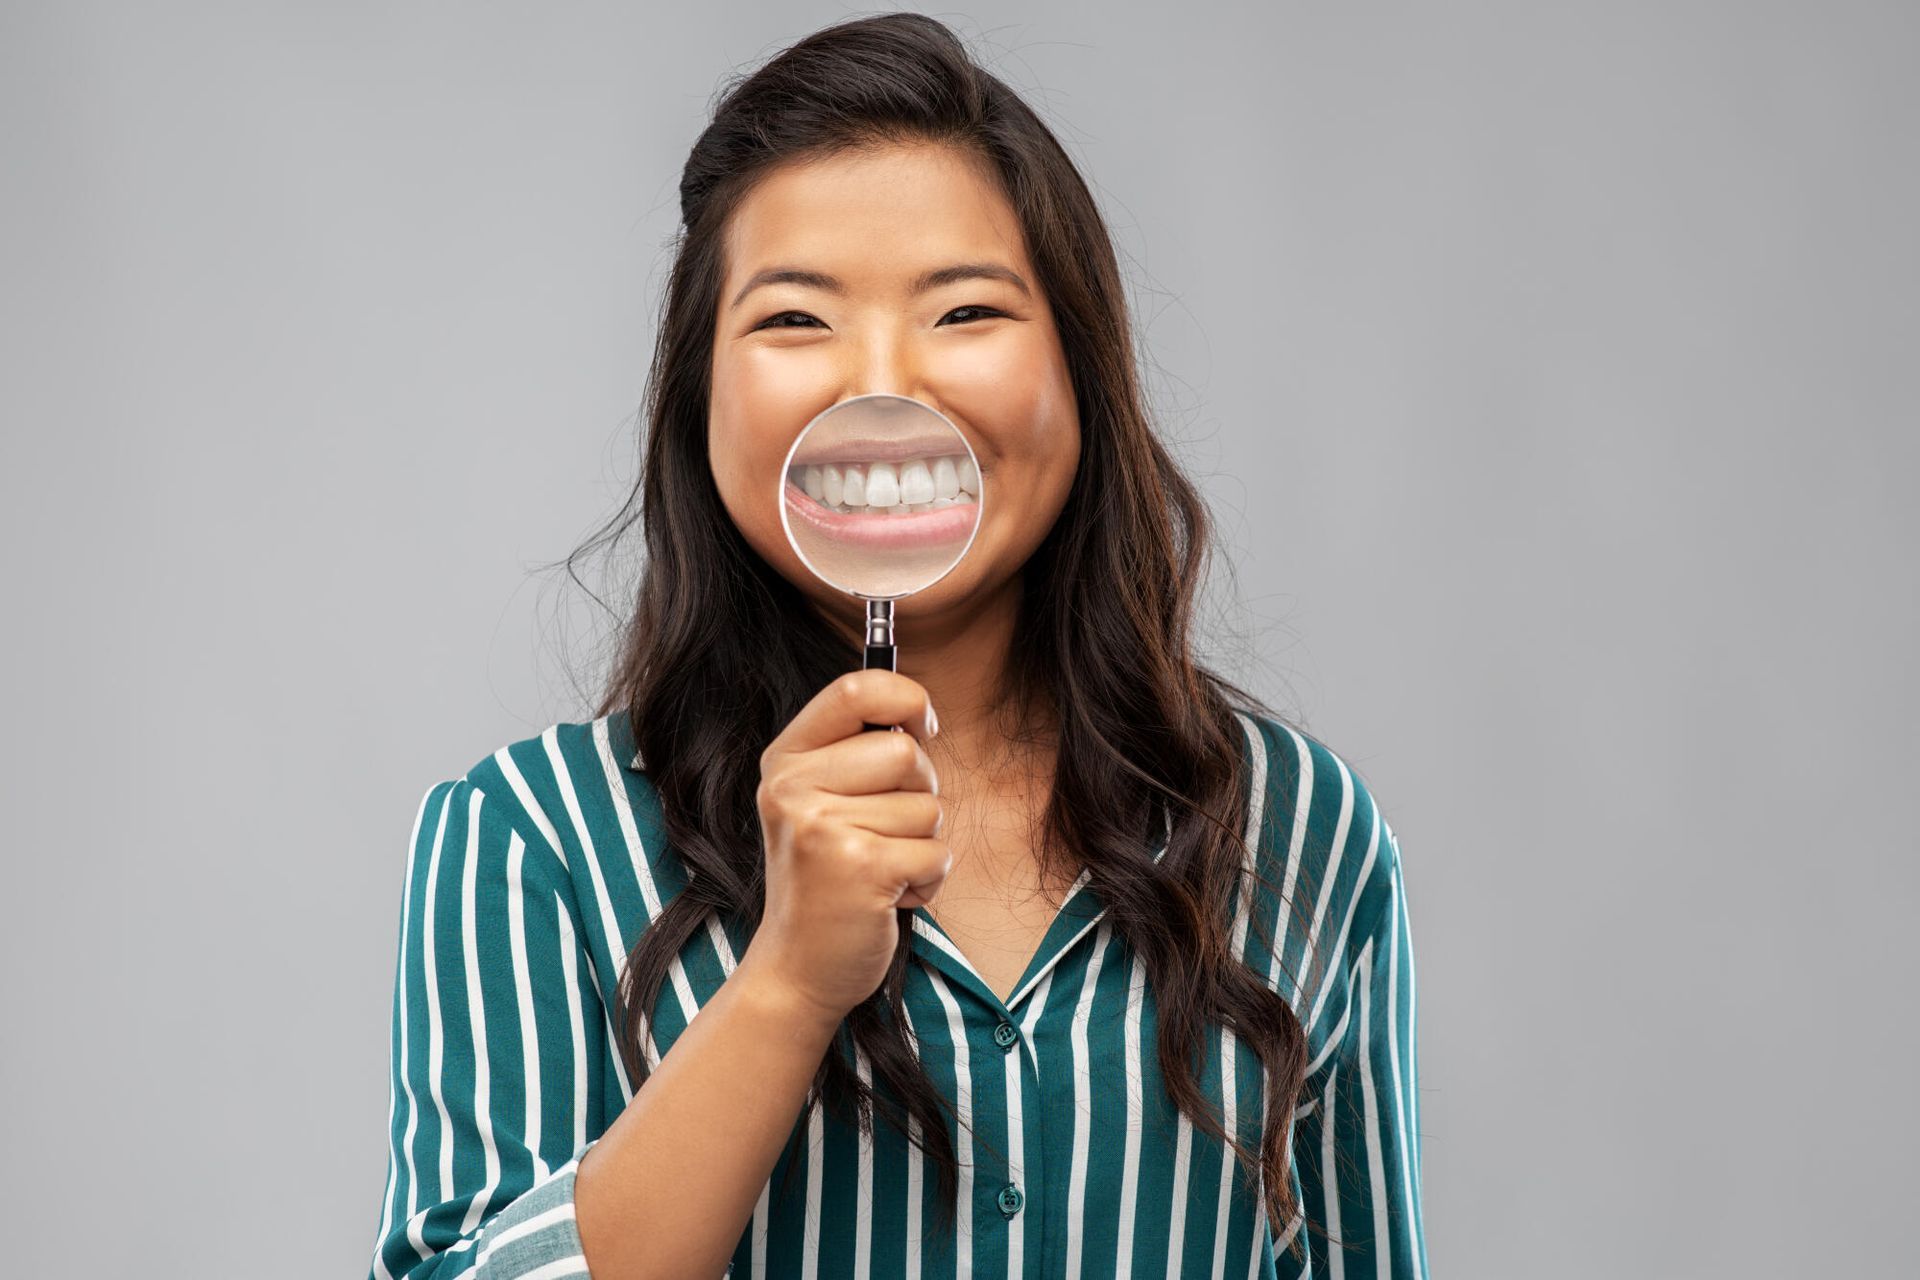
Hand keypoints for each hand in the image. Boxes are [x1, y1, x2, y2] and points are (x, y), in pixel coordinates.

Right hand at [743, 670, 946, 1027]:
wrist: (796, 968)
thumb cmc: (826, 879)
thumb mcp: (819, 802)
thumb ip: (855, 753)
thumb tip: (918, 710)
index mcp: (785, 759)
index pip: (856, 688)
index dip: (906, 697)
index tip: (922, 727)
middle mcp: (793, 787)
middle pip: (906, 752)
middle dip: (919, 793)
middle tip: (884, 832)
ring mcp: (822, 828)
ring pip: (928, 807)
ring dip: (922, 845)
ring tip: (879, 871)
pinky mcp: (859, 869)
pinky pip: (936, 852)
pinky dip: (928, 880)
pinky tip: (888, 897)